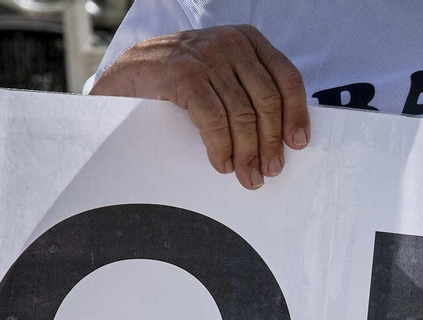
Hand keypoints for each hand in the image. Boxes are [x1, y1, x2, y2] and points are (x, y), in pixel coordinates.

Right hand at [90, 25, 309, 189]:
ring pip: (243, 115)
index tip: (298, 144)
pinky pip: (215, 120)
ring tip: (248, 176)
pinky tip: (222, 163)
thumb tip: (285, 135)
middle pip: (268, 101)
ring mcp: (206, 56)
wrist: (124, 73)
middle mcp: (230, 43)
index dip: (297, 114)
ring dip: (248, 153)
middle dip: (271, 143)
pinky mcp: (184, 75)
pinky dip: (221, 147)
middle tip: (271, 170)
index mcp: (247, 40)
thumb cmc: (179, 78)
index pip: (287, 78)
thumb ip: (250, 88)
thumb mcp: (222, 71)